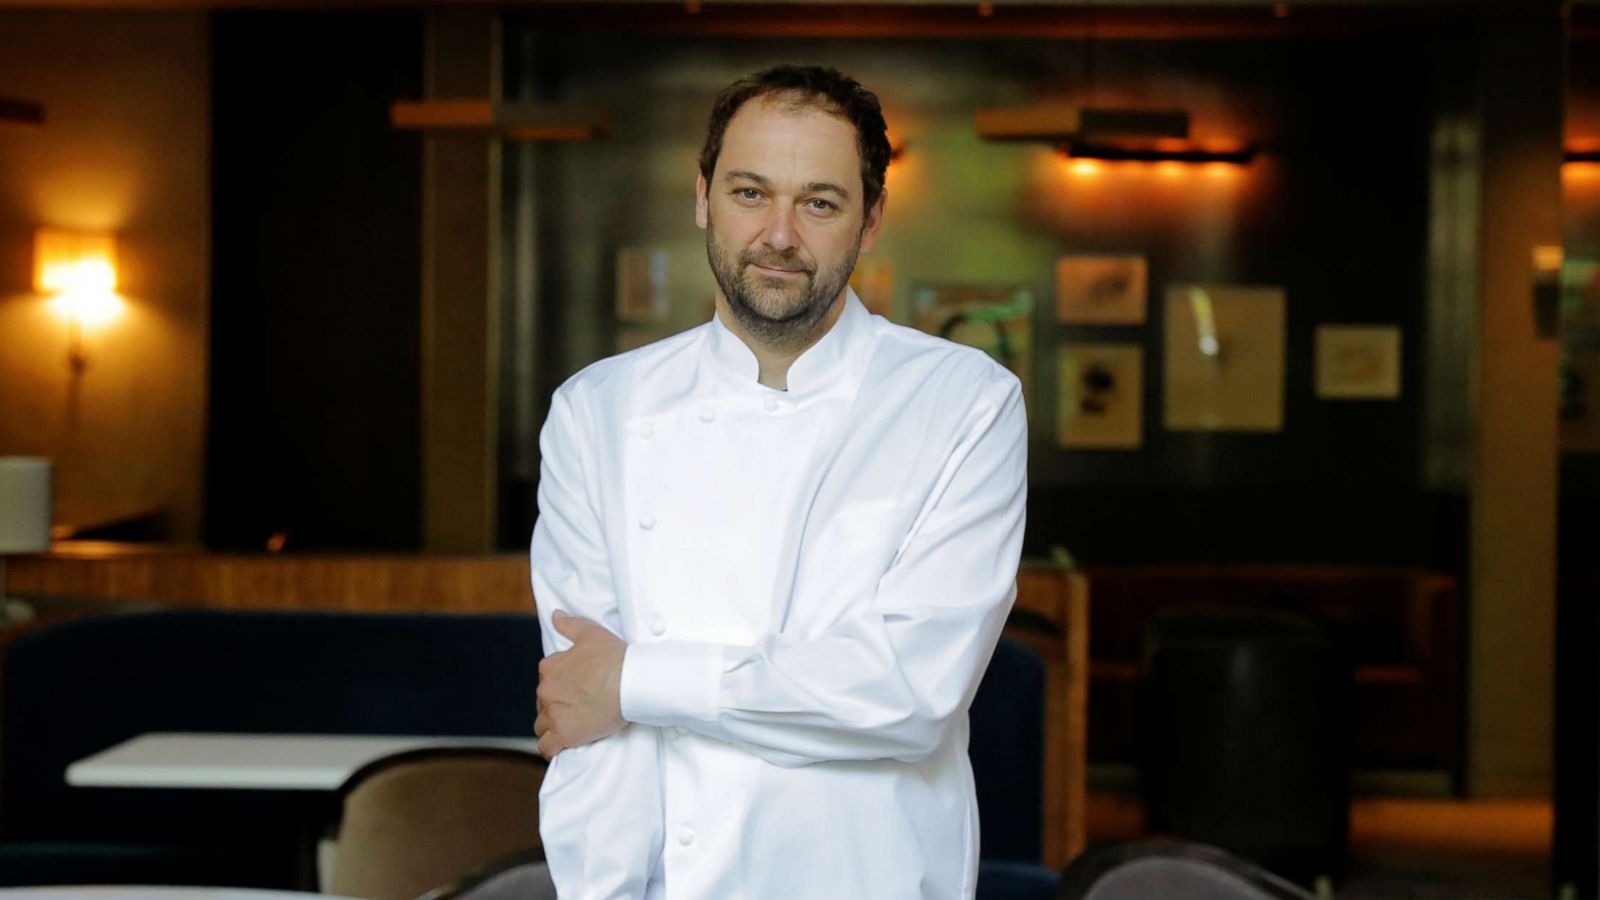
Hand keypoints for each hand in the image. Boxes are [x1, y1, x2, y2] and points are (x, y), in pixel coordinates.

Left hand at [535, 610, 626, 758]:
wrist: (631, 681)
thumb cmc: (614, 657)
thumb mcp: (590, 633)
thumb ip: (569, 625)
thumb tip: (556, 616)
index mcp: (550, 667)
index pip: (546, 681)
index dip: (560, 686)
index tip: (575, 690)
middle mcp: (546, 690)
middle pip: (543, 703)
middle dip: (556, 706)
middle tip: (578, 707)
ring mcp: (554, 713)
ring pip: (542, 724)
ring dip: (553, 726)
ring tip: (572, 725)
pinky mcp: (563, 734)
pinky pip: (546, 746)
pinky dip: (551, 748)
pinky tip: (560, 746)